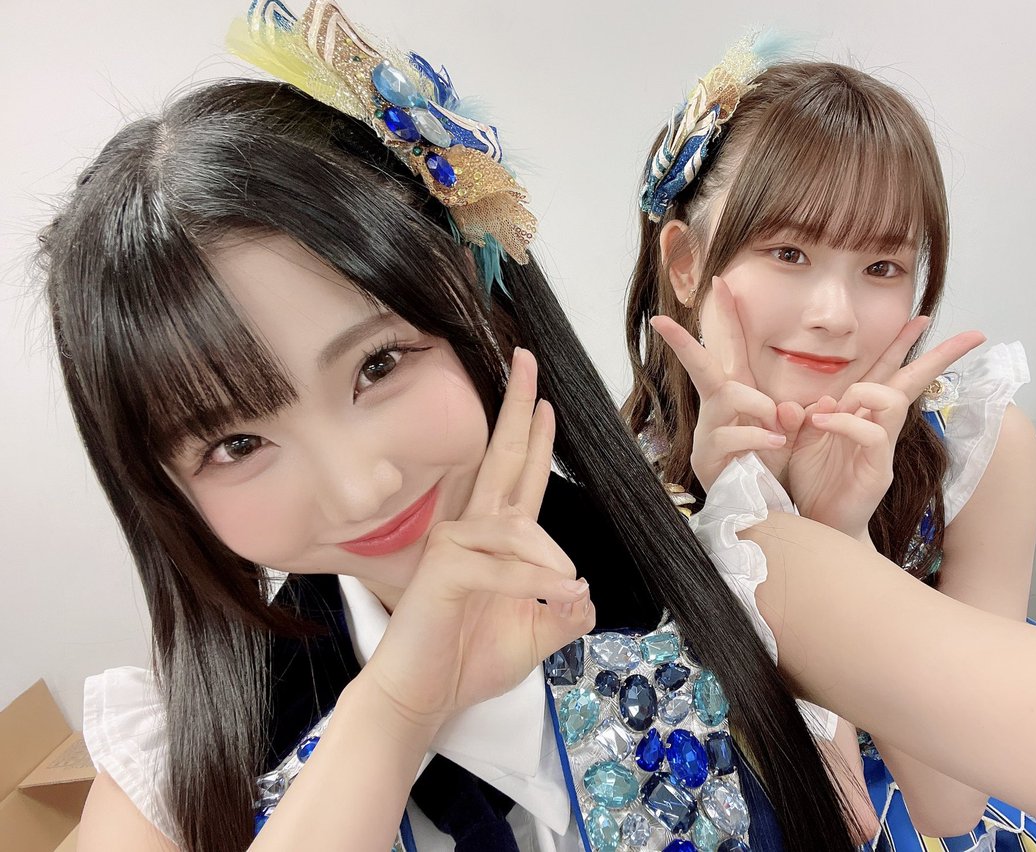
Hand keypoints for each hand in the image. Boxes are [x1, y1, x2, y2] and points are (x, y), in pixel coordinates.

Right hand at [362, 348, 594, 728]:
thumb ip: (565, 611)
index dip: (534, 439)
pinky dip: (535, 582)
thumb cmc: (468, 661)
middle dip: (518, 409)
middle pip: (501, 457)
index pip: (518, 477)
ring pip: (518, 527)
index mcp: (493, 540)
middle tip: (529, 362)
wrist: (422, 698)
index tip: (548, 403)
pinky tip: (557, 595)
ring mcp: (453, 544)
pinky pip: (504, 564)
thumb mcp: (535, 634)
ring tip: (569, 592)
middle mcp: (472, 530)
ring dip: (551, 561)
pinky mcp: (443, 568)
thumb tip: (586, 594)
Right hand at [651, 276, 790, 490]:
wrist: (763, 512)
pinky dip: (758, 437)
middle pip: (701, 367)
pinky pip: (732, 436)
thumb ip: (795, 417)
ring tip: (777, 421)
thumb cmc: (772, 469)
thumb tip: (795, 406)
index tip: (720, 281)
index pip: (730, 349)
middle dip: (681, 343)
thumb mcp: (790, 436)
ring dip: (755, 404)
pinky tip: (776, 443)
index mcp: (736, 398)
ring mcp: (708, 434)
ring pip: (725, 397)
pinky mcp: (707, 460)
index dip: (727, 315)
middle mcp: (716, 410)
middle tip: (662, 322)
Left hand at [782, 319, 984, 536]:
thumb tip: (803, 403)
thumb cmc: (812, 485)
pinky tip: (823, 423)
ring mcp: (882, 449)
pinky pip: (872, 433)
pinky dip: (846, 422)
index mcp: (861, 415)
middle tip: (973, 335)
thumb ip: (798, 420)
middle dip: (940, 356)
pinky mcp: (878, 470)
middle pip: (913, 382)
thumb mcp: (797, 443)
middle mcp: (879, 428)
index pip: (887, 372)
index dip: (902, 345)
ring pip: (893, 400)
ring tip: (831, 409)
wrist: (817, 527)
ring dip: (862, 393)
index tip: (922, 319)